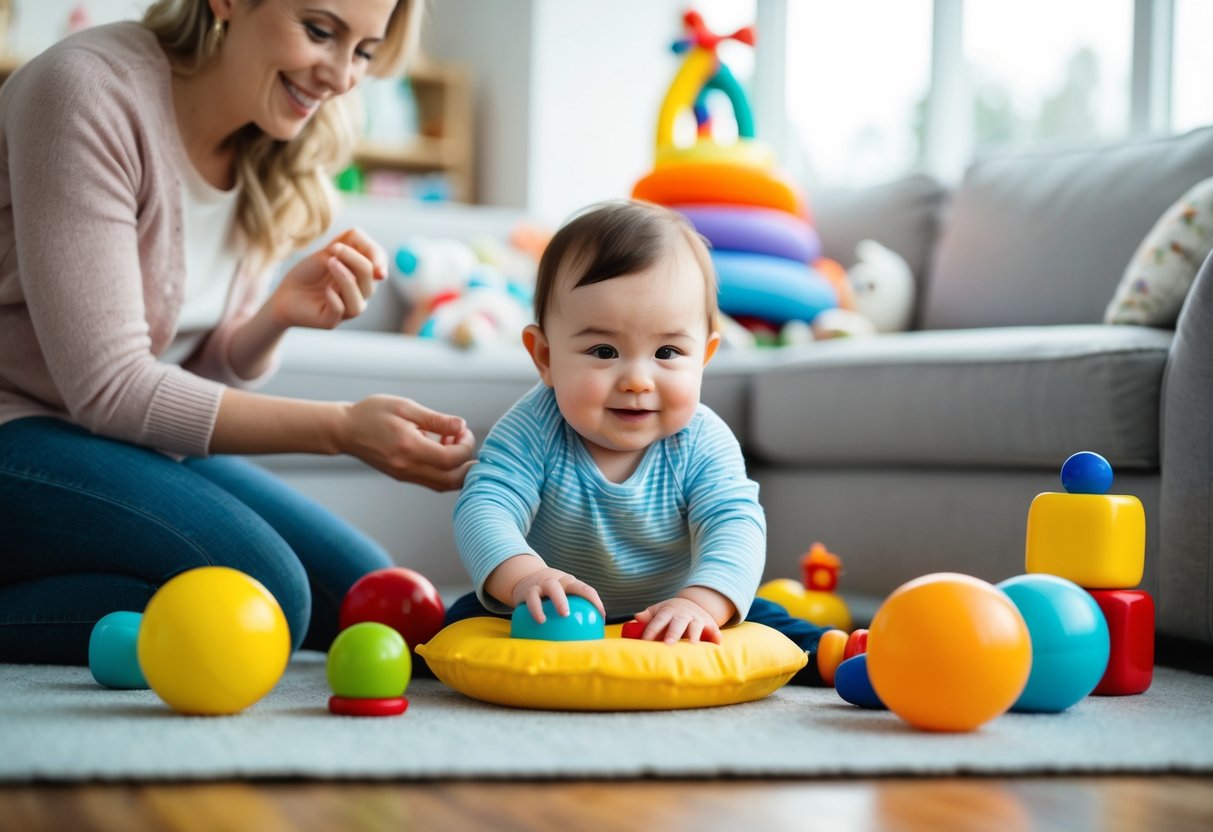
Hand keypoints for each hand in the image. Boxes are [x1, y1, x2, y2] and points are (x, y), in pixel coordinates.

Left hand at [270, 228, 387, 329]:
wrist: (284, 294)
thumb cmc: (307, 273)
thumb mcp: (327, 252)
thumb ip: (348, 247)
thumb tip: (370, 255)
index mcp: (362, 274)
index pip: (380, 259)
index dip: (375, 252)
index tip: (355, 239)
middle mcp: (360, 292)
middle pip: (371, 275)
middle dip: (355, 259)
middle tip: (333, 249)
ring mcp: (348, 308)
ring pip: (360, 295)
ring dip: (346, 277)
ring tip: (329, 262)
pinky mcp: (332, 321)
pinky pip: (341, 310)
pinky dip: (334, 297)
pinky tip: (326, 289)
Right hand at [339, 395, 474, 490]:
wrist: (344, 430)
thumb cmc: (371, 414)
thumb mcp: (405, 407)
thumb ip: (436, 419)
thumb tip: (461, 426)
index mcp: (409, 448)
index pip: (451, 460)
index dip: (466, 446)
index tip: (463, 430)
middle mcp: (408, 467)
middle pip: (452, 481)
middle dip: (467, 464)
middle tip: (465, 440)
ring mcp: (405, 475)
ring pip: (443, 485)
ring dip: (457, 469)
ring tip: (452, 442)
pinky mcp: (403, 476)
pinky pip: (432, 481)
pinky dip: (444, 470)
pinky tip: (439, 448)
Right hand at [511, 567, 604, 623]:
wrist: (526, 577)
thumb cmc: (552, 592)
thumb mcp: (564, 593)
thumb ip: (576, 608)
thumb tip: (592, 633)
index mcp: (569, 582)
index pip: (585, 589)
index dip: (594, 601)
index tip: (601, 616)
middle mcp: (556, 581)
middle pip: (565, 585)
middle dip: (566, 599)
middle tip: (567, 614)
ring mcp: (541, 584)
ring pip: (546, 589)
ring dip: (548, 603)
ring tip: (545, 619)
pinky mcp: (528, 591)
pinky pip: (531, 600)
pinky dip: (536, 610)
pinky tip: (540, 621)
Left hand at [632, 597, 722, 644]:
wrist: (693, 604)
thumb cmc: (671, 613)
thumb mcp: (659, 610)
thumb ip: (648, 615)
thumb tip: (636, 618)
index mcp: (669, 611)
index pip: (660, 619)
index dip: (652, 629)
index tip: (645, 640)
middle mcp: (684, 614)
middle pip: (678, 622)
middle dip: (673, 633)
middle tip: (668, 644)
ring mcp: (698, 619)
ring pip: (696, 626)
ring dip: (694, 635)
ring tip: (692, 645)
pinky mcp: (710, 625)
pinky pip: (714, 631)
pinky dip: (716, 637)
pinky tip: (717, 644)